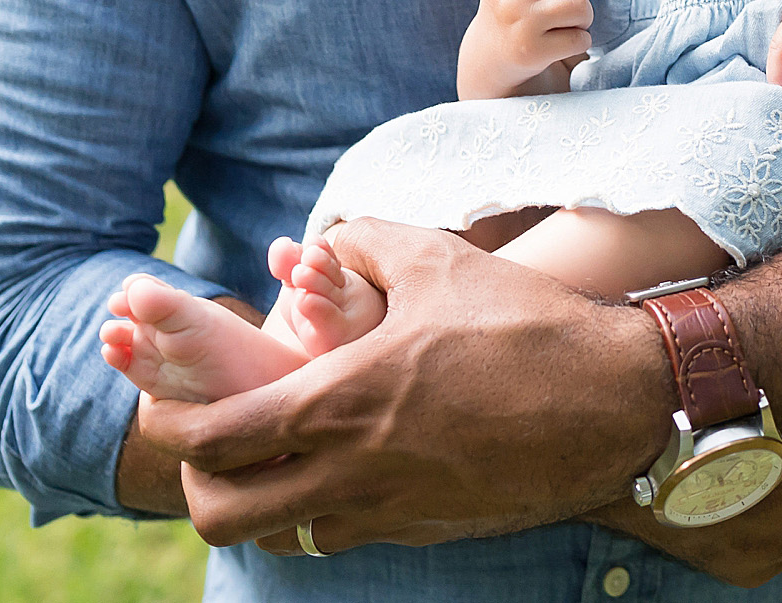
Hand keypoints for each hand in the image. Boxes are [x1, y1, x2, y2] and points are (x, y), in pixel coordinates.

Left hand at [134, 217, 668, 552]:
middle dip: (198, 488)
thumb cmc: (524, 323)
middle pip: (226, 517)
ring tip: (274, 457)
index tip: (166, 407)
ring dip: (263, 504)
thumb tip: (314, 246)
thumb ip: (358, 243)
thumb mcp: (435, 259)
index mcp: (340, 402)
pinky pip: (346, 535)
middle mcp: (353, 472)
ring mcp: (390, 511)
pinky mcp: (427, 530)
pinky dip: (325, 509)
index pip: (214, 441)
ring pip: (283, 538)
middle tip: (210, 448)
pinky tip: (349, 461)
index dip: (171, 429)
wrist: (615, 402)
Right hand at [462, 0, 592, 78]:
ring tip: (570, 23)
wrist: (488, 56)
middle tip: (572, 5)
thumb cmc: (513, 11)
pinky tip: (565, 43)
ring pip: (580, 7)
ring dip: (585, 17)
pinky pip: (579, 39)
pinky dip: (582, 41)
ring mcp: (522, 23)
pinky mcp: (532, 50)